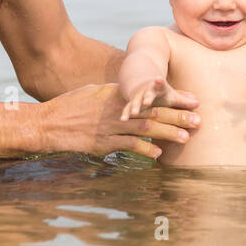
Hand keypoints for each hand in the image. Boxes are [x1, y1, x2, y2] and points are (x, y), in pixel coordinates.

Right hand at [40, 83, 200, 159]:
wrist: (46, 124)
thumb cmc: (69, 107)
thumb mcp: (94, 92)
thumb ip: (115, 94)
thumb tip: (133, 95)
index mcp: (115, 94)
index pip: (151, 95)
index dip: (173, 98)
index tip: (192, 100)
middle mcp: (115, 109)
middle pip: (152, 112)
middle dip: (178, 116)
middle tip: (198, 119)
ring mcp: (109, 127)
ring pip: (145, 129)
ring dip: (167, 133)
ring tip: (186, 137)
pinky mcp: (102, 144)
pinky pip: (127, 146)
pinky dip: (144, 149)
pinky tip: (158, 153)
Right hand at [120, 75, 197, 121]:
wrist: (138, 82)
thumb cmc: (159, 93)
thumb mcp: (170, 95)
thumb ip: (183, 100)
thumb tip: (198, 103)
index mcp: (157, 87)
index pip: (159, 85)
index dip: (158, 83)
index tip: (158, 80)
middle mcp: (146, 91)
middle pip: (147, 94)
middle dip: (147, 97)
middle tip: (146, 102)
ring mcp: (136, 97)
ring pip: (134, 101)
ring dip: (135, 107)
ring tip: (134, 113)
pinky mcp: (129, 104)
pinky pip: (126, 109)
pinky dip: (125, 114)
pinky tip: (123, 120)